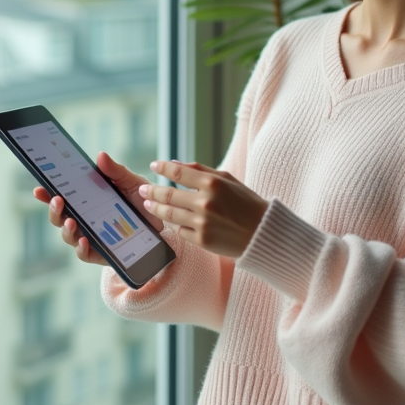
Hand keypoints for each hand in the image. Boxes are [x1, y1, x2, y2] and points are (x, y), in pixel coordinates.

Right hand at [32, 151, 164, 265]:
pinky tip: (84, 240)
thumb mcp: (131, 182)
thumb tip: (100, 155)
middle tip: (58, 200)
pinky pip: (85, 254)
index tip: (39, 188)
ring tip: (71, 221)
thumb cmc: (143, 200)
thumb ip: (115, 171)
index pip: (61, 197)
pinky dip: (81, 248)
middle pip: (59, 217)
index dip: (46, 194)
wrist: (164, 223)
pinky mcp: (101, 253)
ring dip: (65, 228)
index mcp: (87, 200)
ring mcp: (91, 236)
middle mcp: (84, 219)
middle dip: (54, 210)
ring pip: (68, 235)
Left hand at [139, 160, 267, 258]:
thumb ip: (201, 169)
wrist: (263, 232)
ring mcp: (202, 223)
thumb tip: (174, 163)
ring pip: (169, 214)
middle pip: (168, 194)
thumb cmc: (246, 203)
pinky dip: (175, 224)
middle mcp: (205, 203)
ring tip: (148, 204)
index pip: (179, 172)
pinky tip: (171, 220)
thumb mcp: (228, 179)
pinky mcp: (202, 241)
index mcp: (213, 183)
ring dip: (156, 207)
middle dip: (151, 191)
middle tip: (142, 189)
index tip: (153, 165)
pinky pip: (180, 230)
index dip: (162, 168)